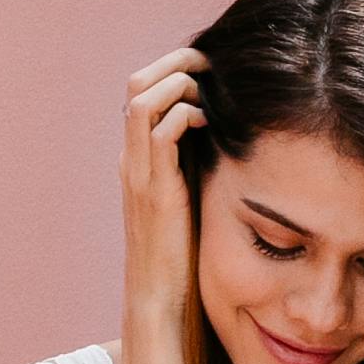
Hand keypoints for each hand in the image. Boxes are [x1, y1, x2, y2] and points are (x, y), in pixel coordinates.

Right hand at [120, 47, 208, 315]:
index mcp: (138, 158)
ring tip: (211, 94)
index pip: (144, 92)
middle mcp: (132, 158)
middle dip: (176, 64)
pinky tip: (212, 125)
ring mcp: (139, 172)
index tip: (211, 68)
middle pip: (137, 83)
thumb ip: (199, 167)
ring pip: (142, 98)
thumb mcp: (192, 199)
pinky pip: (160, 132)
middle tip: (213, 65)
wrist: (162, 300)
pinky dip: (186, 115)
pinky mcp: (155, 190)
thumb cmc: (184, 255)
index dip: (174, 70)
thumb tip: (232, 138)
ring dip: (180, 84)